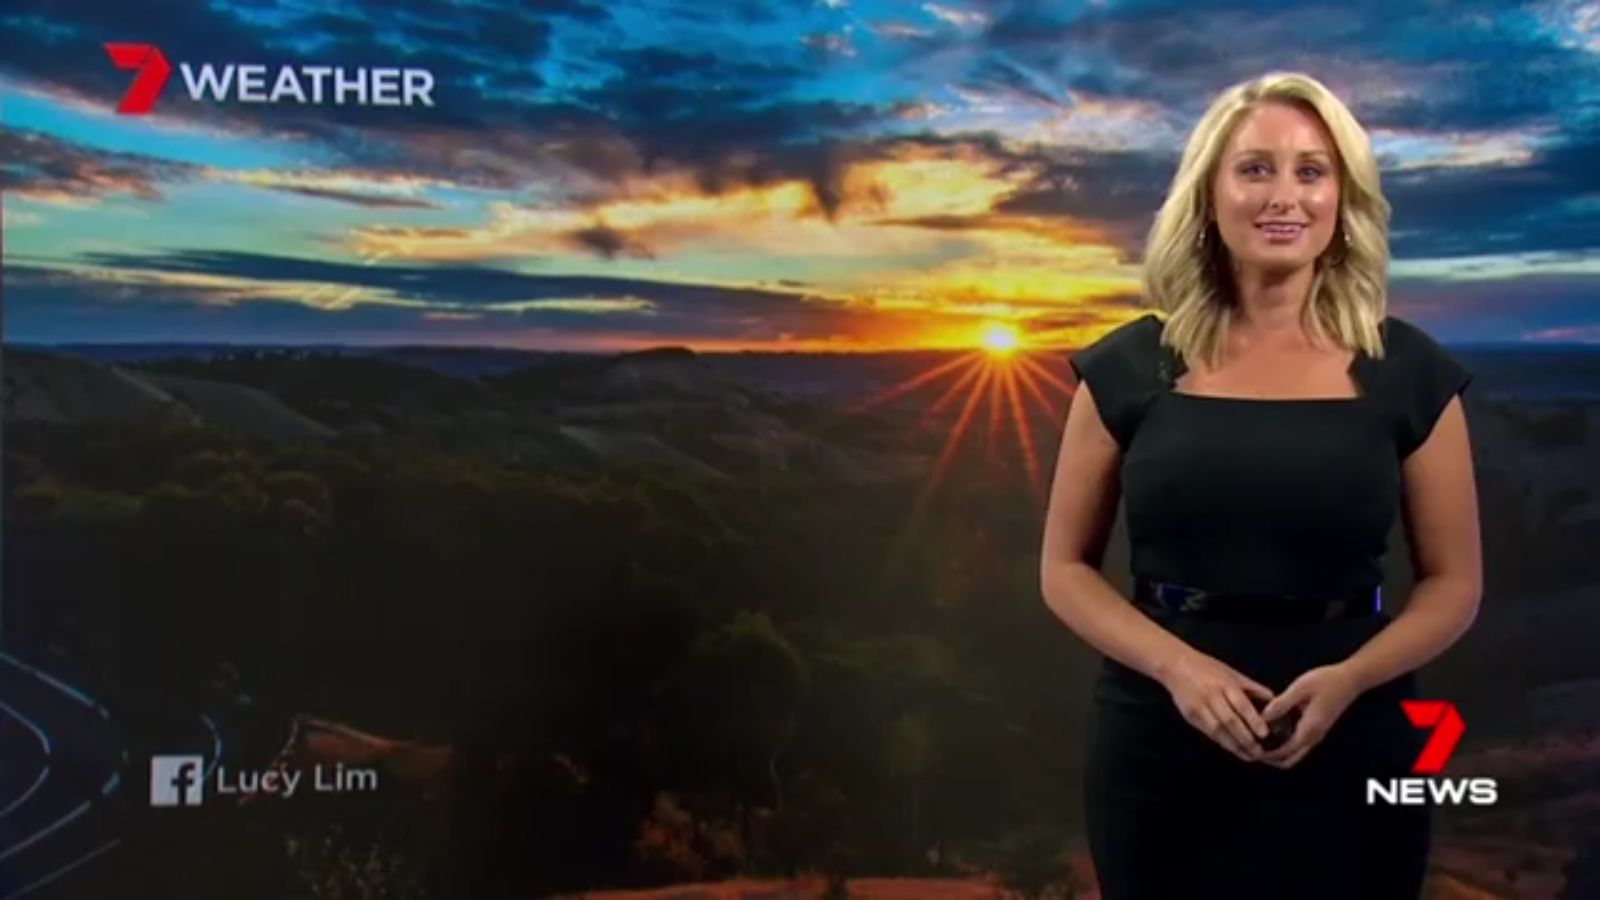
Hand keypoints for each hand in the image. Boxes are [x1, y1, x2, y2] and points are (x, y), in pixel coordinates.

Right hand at [1158, 649, 1274, 762]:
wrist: (1175, 665)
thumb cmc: (1207, 667)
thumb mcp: (1232, 672)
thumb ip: (1252, 687)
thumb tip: (1273, 701)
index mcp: (1224, 683)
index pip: (1241, 705)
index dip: (1253, 721)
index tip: (1265, 734)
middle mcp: (1211, 696)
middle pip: (1230, 721)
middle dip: (1246, 739)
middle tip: (1259, 752)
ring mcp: (1199, 707)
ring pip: (1218, 731)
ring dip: (1234, 746)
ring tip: (1248, 755)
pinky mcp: (1190, 716)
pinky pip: (1208, 732)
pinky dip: (1221, 742)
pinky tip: (1232, 749)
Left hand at [1257, 664, 1361, 768]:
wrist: (1350, 679)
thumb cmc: (1326, 681)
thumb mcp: (1300, 688)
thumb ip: (1281, 704)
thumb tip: (1262, 717)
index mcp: (1309, 729)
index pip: (1285, 752)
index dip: (1267, 755)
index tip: (1250, 751)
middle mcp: (1314, 736)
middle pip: (1290, 759)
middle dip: (1271, 759)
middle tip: (1252, 750)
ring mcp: (1316, 734)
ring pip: (1295, 753)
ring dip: (1277, 753)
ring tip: (1258, 742)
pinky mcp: (1316, 728)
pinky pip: (1298, 743)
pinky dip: (1284, 744)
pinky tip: (1271, 732)